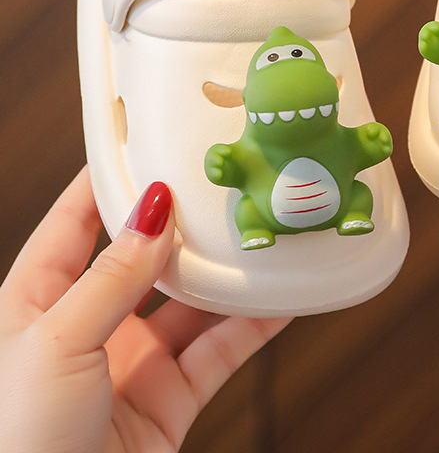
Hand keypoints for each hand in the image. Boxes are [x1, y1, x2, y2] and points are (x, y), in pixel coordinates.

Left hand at [0, 168, 290, 451]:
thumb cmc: (15, 442)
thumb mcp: (56, 344)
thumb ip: (112, 278)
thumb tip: (152, 213)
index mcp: (35, 306)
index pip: (72, 227)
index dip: (105, 184)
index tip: (143, 146)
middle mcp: (87, 328)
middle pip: (143, 260)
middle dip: (182, 226)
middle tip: (220, 187)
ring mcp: (131, 364)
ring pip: (190, 304)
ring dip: (226, 274)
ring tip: (261, 234)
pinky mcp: (170, 399)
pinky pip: (219, 352)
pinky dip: (254, 324)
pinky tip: (282, 297)